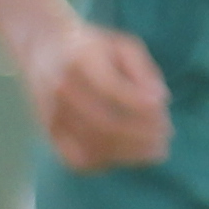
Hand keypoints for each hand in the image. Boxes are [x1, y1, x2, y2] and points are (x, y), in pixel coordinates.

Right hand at [26, 19, 171, 170]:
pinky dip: (106, 163)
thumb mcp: (123, 45)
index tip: (163, 108)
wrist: (42, 47)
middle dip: (142, 135)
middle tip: (166, 136)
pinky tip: (125, 155)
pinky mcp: (49, 132)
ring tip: (154, 151)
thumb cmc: (92, 46)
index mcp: (79, 60)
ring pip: (92, 146)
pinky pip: (77, 159)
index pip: (112, 89)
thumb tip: (160, 100)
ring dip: (130, 153)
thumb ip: (143, 70)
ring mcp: (52, 114)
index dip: (142, 104)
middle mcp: (61, 89)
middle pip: (104, 123)